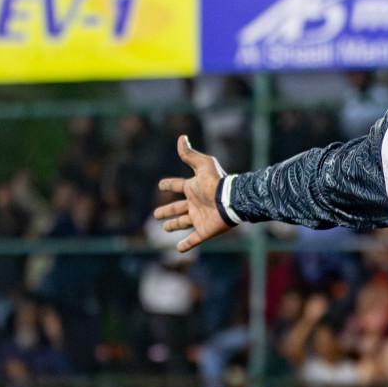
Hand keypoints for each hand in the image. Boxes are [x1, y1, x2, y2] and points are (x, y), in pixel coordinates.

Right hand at [155, 136, 231, 252]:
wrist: (231, 201)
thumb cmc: (217, 182)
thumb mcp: (202, 165)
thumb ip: (190, 154)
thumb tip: (181, 137)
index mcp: (193, 189)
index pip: (177, 186)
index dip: (168, 185)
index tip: (161, 185)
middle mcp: (195, 204)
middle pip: (176, 208)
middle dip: (166, 211)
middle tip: (156, 214)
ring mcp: (199, 218)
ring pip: (182, 223)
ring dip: (173, 225)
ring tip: (165, 228)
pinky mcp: (205, 231)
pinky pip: (194, 239)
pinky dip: (186, 245)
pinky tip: (179, 249)